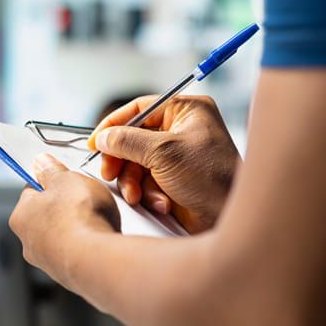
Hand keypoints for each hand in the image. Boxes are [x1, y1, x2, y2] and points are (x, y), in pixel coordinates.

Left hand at [9, 154, 119, 291]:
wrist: (97, 259)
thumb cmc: (78, 218)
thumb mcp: (67, 179)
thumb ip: (52, 170)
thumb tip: (42, 163)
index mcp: (20, 216)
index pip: (31, 192)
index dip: (50, 182)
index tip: (63, 177)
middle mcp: (29, 243)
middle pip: (48, 216)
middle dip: (66, 207)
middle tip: (85, 198)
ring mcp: (50, 262)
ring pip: (64, 236)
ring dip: (79, 228)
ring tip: (98, 219)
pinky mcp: (70, 275)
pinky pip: (80, 254)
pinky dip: (89, 246)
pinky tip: (101, 238)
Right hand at [88, 95, 240, 233]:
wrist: (230, 217)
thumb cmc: (212, 178)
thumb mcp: (165, 153)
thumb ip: (128, 141)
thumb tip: (103, 137)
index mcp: (186, 111)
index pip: (140, 108)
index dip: (115, 124)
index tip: (96, 142)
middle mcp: (182, 130)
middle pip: (133, 138)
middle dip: (122, 160)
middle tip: (110, 173)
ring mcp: (178, 156)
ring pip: (136, 163)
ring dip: (134, 182)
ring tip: (138, 196)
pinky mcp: (174, 180)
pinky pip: (147, 182)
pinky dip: (148, 193)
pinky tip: (161, 203)